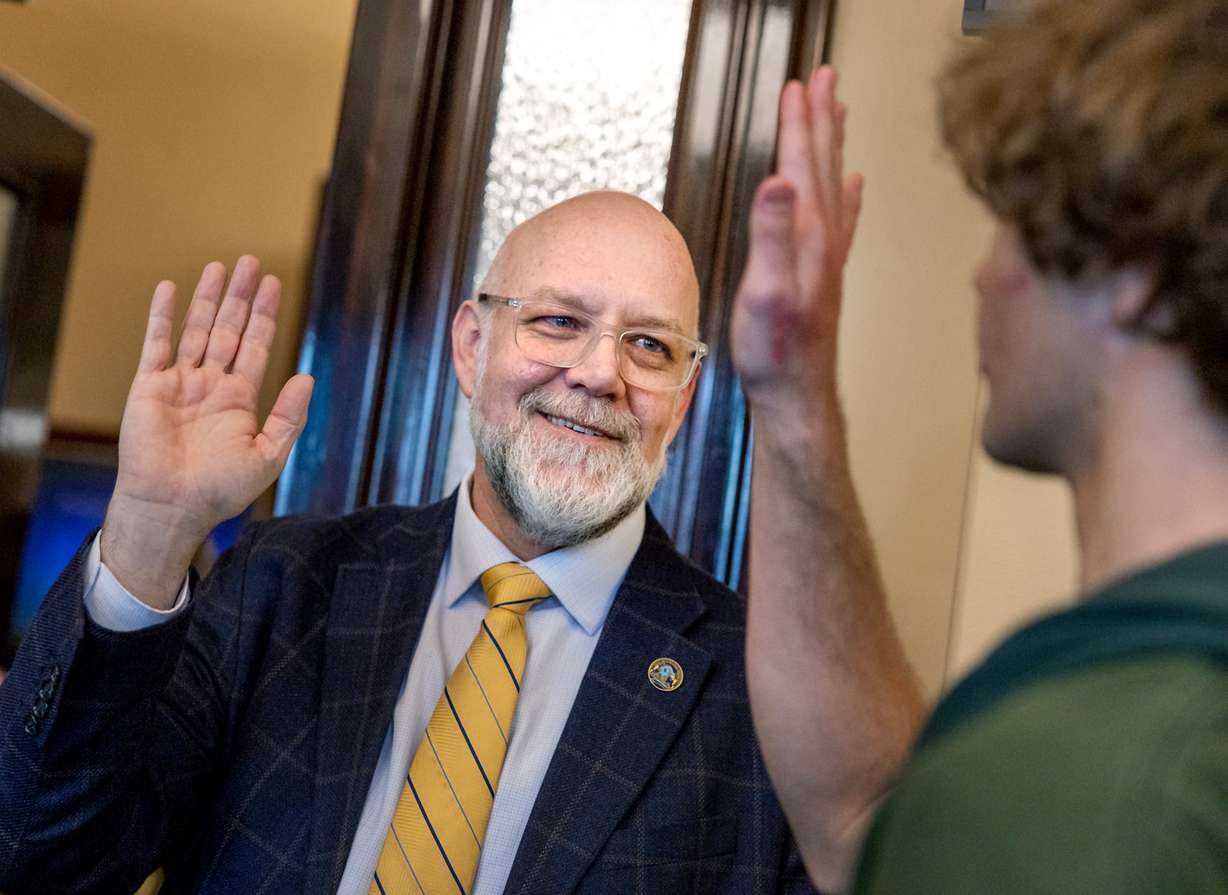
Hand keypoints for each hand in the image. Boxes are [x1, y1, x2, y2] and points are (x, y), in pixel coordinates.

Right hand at [101, 257, 312, 605]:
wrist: (172, 507)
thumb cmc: (220, 490)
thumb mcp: (268, 455)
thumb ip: (289, 417)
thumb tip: (307, 377)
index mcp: (239, 400)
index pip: (256, 346)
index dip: (266, 315)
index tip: (275, 284)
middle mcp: (211, 386)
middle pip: (229, 329)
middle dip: (241, 296)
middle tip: (252, 261)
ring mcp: (180, 384)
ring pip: (196, 329)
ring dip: (208, 297)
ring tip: (220, 265)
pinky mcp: (149, 387)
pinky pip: (157, 344)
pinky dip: (163, 316)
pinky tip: (170, 288)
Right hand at [731, 66, 862, 405]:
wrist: (799, 394)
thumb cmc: (777, 352)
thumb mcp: (764, 292)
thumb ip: (771, 234)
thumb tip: (778, 181)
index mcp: (809, 236)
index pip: (802, 165)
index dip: (798, 123)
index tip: (797, 85)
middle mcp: (825, 240)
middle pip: (825, 165)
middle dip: (822, 118)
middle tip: (823, 78)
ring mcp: (828, 256)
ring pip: (835, 184)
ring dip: (833, 146)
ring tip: (836, 112)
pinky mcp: (825, 275)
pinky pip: (841, 219)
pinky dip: (846, 194)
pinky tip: (851, 186)